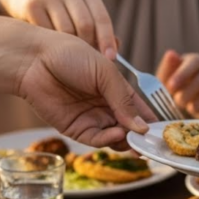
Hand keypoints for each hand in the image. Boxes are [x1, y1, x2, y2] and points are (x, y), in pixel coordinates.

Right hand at [0, 0, 116, 58]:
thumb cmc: (60, 9)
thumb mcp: (80, 11)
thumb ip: (98, 30)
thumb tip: (114, 54)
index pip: (102, 17)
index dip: (107, 39)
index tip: (110, 59)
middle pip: (85, 25)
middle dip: (88, 46)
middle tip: (87, 61)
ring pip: (65, 31)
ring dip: (68, 48)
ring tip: (68, 55)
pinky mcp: (31, 4)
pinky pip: (46, 32)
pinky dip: (51, 44)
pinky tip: (50, 47)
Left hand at [16, 30, 156, 148]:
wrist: (34, 60)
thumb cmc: (69, 55)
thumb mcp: (105, 73)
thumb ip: (124, 100)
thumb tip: (143, 126)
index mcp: (117, 90)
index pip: (140, 110)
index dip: (152, 121)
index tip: (165, 132)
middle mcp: (106, 106)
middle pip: (130, 128)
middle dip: (141, 136)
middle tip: (152, 143)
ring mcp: (92, 119)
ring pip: (116, 137)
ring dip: (127, 140)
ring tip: (135, 139)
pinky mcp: (76, 129)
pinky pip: (97, 140)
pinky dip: (108, 140)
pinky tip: (117, 133)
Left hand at [157, 50, 198, 118]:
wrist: (189, 112)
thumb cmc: (174, 92)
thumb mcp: (166, 82)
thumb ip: (167, 69)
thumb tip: (171, 53)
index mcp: (192, 61)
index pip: (194, 61)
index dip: (183, 73)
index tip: (171, 86)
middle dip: (189, 83)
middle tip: (176, 97)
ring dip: (193, 91)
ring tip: (181, 103)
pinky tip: (192, 109)